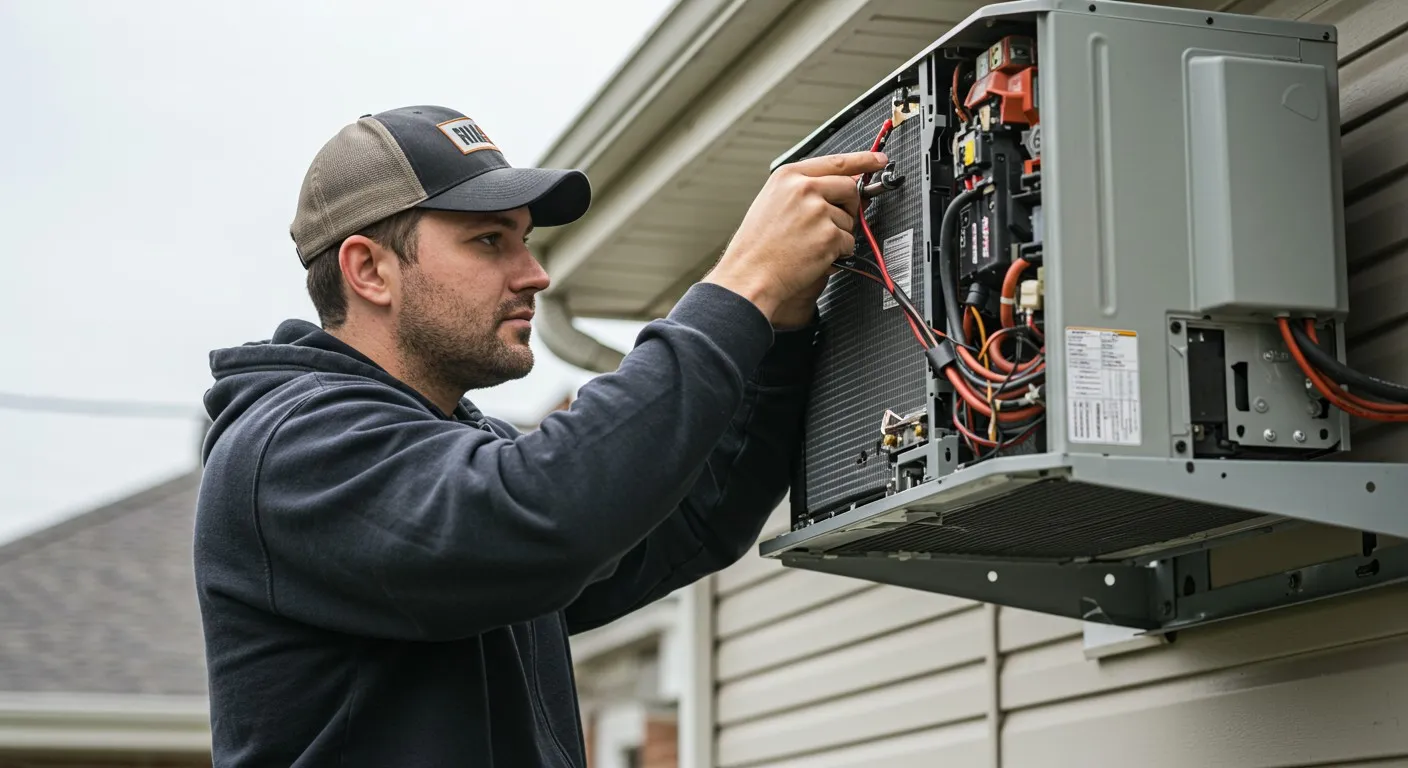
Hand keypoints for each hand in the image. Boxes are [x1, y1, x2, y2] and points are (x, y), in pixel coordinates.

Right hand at [704, 151, 887, 322]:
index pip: (835, 162)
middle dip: (850, 205)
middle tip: (834, 222)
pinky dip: (838, 253)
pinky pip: (849, 242)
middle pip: (849, 188)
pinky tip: (814, 256)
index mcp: (788, 176)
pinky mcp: (828, 236)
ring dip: (838, 234)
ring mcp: (817, 211)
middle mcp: (804, 188)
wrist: (749, 275)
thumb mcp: (773, 203)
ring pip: (849, 218)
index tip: (877, 160)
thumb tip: (843, 186)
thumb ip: (805, 189)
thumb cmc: (757, 246)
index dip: (862, 160)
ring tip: (809, 244)